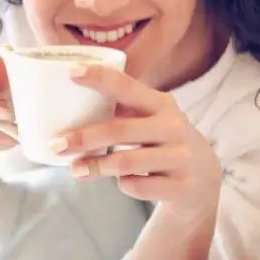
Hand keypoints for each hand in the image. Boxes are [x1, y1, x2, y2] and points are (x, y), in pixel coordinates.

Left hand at [51, 62, 221, 215]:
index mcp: (161, 104)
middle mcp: (173, 128)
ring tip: (74, 169)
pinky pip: (138, 187)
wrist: (203, 179)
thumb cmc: (162, 141)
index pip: (127, 86)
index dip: (99, 78)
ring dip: (96, 166)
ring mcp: (180, 158)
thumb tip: (69, 102)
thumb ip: (121, 109)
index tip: (71, 73)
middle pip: (120, 131)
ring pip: (127, 163)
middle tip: (56, 145)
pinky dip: (124, 185)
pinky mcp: (181, 186)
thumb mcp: (150, 118)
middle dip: (84, 137)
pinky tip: (121, 182)